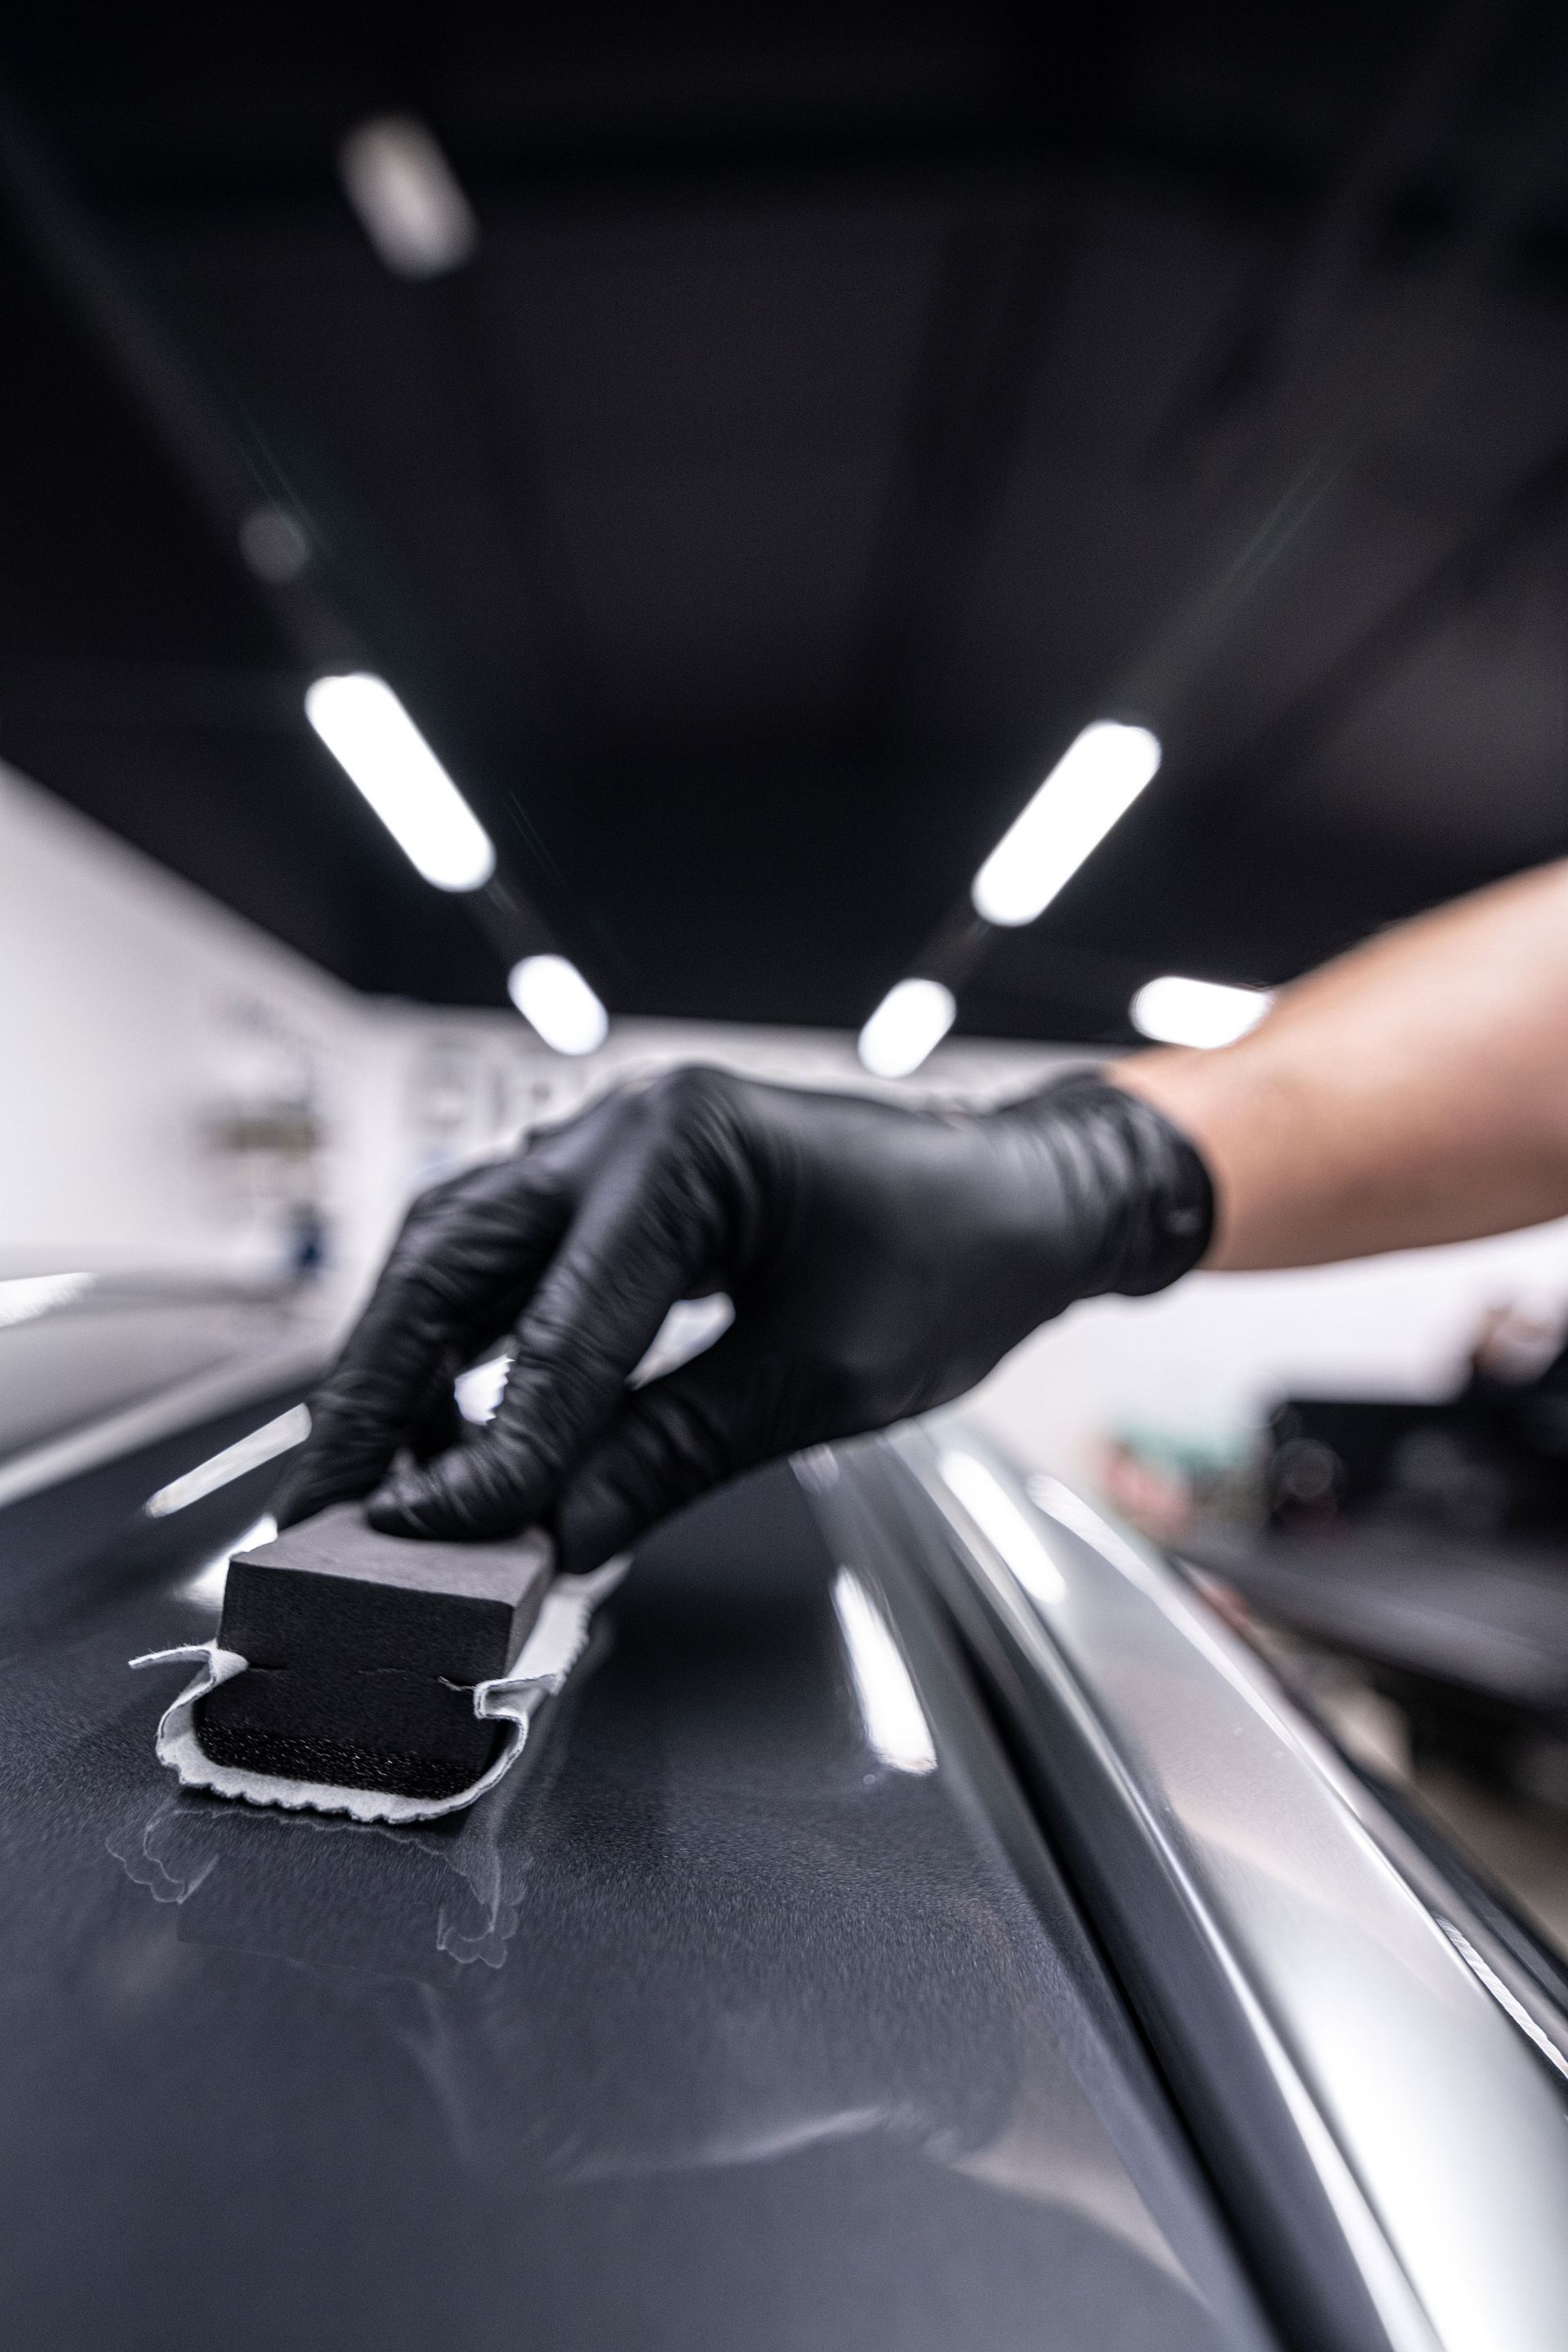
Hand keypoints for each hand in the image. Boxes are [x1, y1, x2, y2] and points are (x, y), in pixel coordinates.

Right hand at [273, 1066, 1210, 1568]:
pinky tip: (454, 1419)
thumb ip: (669, 1453)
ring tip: (372, 1474)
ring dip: (408, 1359)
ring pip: (461, 1251)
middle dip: (379, 1385)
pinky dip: (468, 1340)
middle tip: (327, 1502)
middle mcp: (628, 1128)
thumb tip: (547, 1535)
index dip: (484, 1448)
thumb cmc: (958, 1263)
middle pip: (451, 1255)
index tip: (428, 1538)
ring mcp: (620, 1148)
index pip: (553, 1326)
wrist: (1024, 1202)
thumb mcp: (819, 1379)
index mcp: (684, 1149)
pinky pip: (515, 1259)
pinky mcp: (629, 1189)